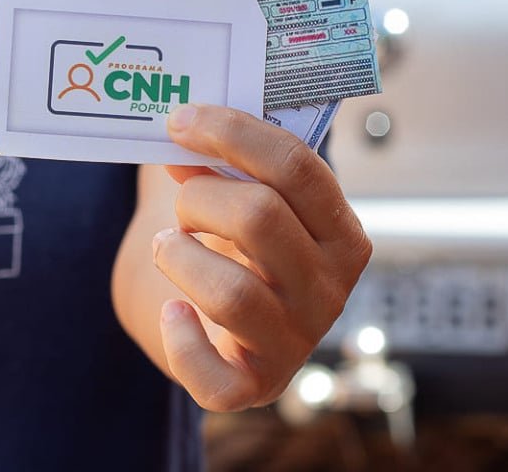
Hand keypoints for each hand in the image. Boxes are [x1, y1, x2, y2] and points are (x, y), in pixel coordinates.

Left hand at [155, 103, 371, 411]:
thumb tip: (188, 120)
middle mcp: (329, 289)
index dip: (231, 134)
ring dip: (179, 256)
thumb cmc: (234, 247)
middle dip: (198, 197)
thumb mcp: (247, 199)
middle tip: (179, 205)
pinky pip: (211, 376)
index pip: (296, 165)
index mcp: (340, 232)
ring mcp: (295, 341)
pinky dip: (179, 340)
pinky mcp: (252, 387)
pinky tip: (171, 312)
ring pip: (230, 292)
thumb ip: (230, 160)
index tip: (180, 120)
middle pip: (260, 218)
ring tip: (167, 248)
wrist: (219, 325)